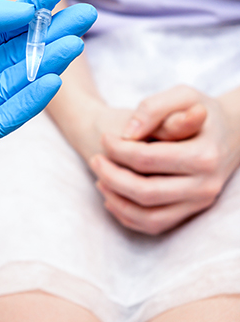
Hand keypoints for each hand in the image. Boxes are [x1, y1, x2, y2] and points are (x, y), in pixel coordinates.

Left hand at [0, 0, 96, 182]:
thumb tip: (22, 11)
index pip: (3, 32)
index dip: (32, 15)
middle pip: (14, 59)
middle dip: (49, 39)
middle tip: (83, 21)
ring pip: (10, 89)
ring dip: (43, 68)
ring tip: (72, 47)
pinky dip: (22, 104)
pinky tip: (46, 83)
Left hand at [91, 85, 239, 234]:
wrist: (227, 132)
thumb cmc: (196, 110)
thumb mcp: (181, 95)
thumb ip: (153, 108)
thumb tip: (130, 133)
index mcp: (204, 155)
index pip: (147, 159)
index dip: (117, 150)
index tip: (104, 138)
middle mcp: (205, 185)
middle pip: (146, 192)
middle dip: (111, 177)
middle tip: (94, 160)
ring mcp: (199, 204)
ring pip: (148, 216)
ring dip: (116, 200)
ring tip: (99, 179)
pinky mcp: (190, 214)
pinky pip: (153, 225)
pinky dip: (127, 215)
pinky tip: (111, 196)